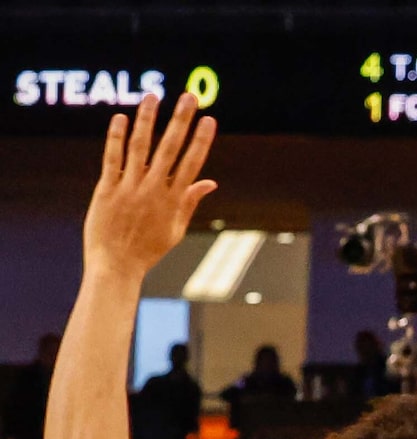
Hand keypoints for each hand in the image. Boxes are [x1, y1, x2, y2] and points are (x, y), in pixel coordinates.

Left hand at [85, 92, 216, 277]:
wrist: (117, 265)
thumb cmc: (147, 250)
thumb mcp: (174, 229)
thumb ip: (189, 202)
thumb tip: (209, 182)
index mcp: (173, 202)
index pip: (191, 164)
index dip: (201, 141)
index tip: (209, 120)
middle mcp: (153, 191)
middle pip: (170, 149)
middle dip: (181, 121)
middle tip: (189, 97)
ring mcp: (130, 188)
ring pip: (140, 147)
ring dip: (148, 119)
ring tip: (153, 96)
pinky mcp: (107, 188)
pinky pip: (113, 157)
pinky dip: (116, 137)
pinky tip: (121, 117)